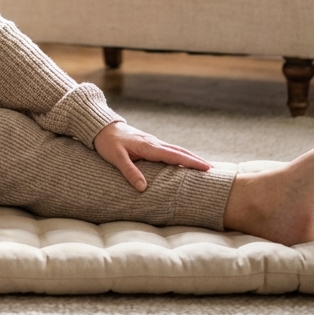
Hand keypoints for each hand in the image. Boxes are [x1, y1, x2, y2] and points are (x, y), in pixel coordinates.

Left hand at [93, 122, 212, 191]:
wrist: (101, 126)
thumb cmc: (107, 142)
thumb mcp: (116, 158)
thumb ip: (130, 172)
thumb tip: (144, 188)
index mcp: (148, 146)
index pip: (174, 155)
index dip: (191, 162)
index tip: (207, 168)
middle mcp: (153, 143)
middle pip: (179, 151)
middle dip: (196, 160)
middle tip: (213, 169)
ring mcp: (152, 142)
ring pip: (175, 149)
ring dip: (189, 157)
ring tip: (203, 166)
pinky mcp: (148, 143)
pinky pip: (168, 150)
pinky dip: (179, 154)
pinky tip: (182, 160)